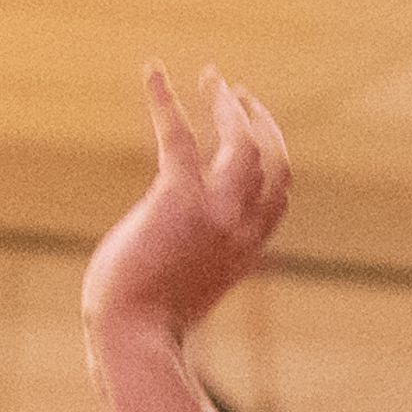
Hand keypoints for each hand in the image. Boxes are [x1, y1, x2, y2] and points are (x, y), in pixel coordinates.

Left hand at [82, 64, 293, 342]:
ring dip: (230, 107)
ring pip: (243, 143)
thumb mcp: (181, 294)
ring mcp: (216, 213)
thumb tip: (171, 260)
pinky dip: (165, 100)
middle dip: (261, 124)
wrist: (134, 340)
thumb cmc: (144, 327)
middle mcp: (242, 230)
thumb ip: (192, 266)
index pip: (277, 198)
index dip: (272, 162)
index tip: (253, 135)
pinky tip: (152, 71)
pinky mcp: (179, 199)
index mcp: (245, 253)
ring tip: (213, 80)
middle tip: (237, 93)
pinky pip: (179, 135)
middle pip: (274, 163)